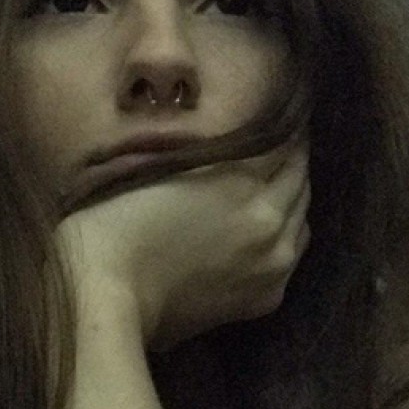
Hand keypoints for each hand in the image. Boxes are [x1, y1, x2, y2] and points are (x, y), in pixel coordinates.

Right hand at [55, 133, 311, 351]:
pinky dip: (284, 234)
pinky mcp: (264, 299)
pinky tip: (262, 228)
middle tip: (275, 141)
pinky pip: (290, 254)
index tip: (276, 108)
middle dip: (290, 157)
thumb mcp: (161, 167)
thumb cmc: (116, 224)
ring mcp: (273, 267)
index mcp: (245, 185)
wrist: (108, 299)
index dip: (280, 122)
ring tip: (269, 183)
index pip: (284, 142)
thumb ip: (206, 147)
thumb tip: (235, 131)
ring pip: (301, 218)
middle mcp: (272, 224)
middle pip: (300, 178)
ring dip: (290, 196)